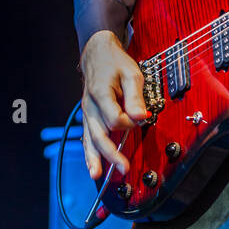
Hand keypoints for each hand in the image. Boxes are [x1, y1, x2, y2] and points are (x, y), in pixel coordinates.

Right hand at [79, 30, 148, 178]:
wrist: (97, 53)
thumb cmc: (115, 62)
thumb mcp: (131, 73)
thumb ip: (135, 96)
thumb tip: (141, 116)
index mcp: (100, 93)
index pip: (116, 118)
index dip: (131, 122)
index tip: (141, 117)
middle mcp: (90, 106)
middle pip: (100, 134)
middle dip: (111, 153)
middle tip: (124, 167)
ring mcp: (87, 112)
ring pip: (89, 139)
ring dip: (95, 158)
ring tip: (97, 175)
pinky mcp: (88, 116)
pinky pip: (87, 136)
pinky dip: (89, 152)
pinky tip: (92, 166)